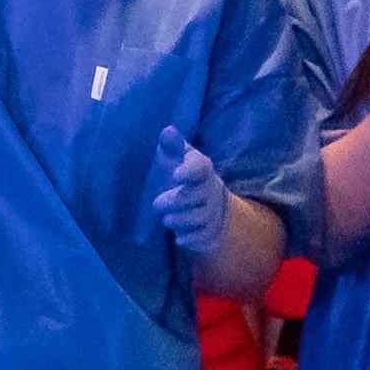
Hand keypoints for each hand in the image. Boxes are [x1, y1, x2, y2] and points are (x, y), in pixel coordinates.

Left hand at [151, 123, 242, 280]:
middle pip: (199, 195)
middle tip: (158, 202)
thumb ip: (172, 146)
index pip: (201, 167)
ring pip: (200, 218)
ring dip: (182, 219)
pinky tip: (179, 239)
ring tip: (167, 219)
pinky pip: (203, 237)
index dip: (190, 171)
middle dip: (178, 200)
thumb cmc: (184, 177)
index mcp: (201, 169)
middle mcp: (210, 190)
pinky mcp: (210, 232)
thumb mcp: (177, 159)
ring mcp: (211, 212)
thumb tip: (168, 130)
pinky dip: (191, 239)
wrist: (211, 205)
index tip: (176, 174)